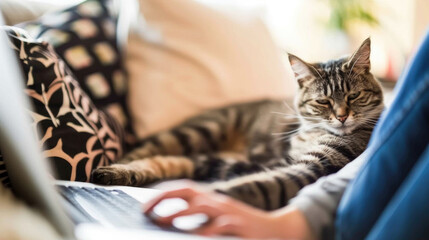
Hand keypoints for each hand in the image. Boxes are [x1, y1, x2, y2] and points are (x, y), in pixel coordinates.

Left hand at [143, 181, 313, 238]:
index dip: (163, 194)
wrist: (277, 230)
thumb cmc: (243, 228)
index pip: (185, 189)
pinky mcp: (239, 226)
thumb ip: (200, 220)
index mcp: (213, 199)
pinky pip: (219, 226)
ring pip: (201, 205)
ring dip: (179, 212)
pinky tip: (193, 237)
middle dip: (164, 197)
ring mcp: (229, 213)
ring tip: (162, 222)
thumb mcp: (220, 220)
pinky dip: (204, 231)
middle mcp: (219, 202)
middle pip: (188, 191)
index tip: (146, 205)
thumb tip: (172, 223)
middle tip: (146, 210)